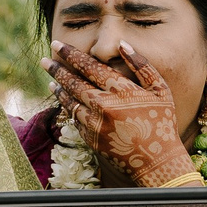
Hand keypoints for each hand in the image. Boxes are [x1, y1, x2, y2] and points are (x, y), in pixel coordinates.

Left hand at [43, 41, 195, 186]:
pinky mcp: (91, 139)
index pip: (89, 67)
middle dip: (57, 69)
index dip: (71, 54)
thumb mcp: (160, 90)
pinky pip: (75, 119)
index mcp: (121, 91)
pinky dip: (67, 108)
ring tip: (50, 79)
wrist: (157, 161)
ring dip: (58, 89)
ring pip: (70, 102)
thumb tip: (123, 44)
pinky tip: (64, 100)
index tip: (57, 45)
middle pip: (73, 83)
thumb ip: (142, 65)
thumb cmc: (162, 122)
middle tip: (44, 60)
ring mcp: (95, 124)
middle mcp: (105, 106)